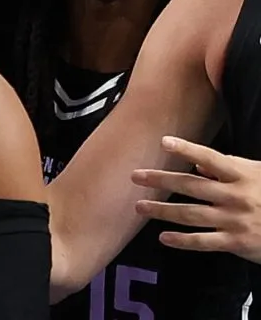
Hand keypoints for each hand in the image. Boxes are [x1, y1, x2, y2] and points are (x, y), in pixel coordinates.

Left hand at [131, 135, 260, 263]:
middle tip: (136, 176)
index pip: (210, 158)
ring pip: (190, 214)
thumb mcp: (259, 175)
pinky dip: (182, 241)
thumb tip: (200, 167)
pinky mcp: (236, 242)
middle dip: (161, 180)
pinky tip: (164, 238)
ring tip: (140, 207)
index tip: (164, 142)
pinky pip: (203, 242)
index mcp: (243, 175)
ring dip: (162, 211)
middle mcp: (235, 196)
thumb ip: (231, 169)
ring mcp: (235, 220)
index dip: (188, 149)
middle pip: (191, 186)